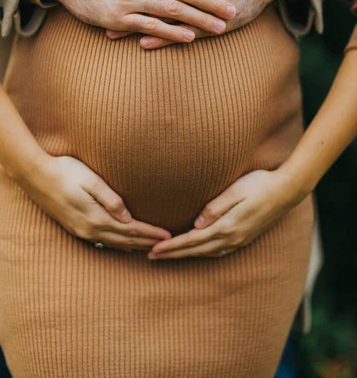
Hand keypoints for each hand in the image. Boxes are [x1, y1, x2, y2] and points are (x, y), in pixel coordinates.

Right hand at [18, 155, 171, 250]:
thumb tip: (128, 218)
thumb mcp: (90, 180)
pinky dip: (118, 245)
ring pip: (114, 244)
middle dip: (147, 242)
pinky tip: (124, 245)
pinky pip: (103, 242)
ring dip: (134, 246)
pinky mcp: (75, 228)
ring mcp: (81, 231)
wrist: (35, 176)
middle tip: (167, 245)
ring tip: (151, 247)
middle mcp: (90, 229)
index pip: (131, 229)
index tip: (168, 236)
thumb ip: (111, 199)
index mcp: (96, 217)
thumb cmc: (65, 171)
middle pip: (125, 240)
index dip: (150, 233)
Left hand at [147, 169, 303, 259]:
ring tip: (168, 255)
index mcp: (227, 226)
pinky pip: (218, 250)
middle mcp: (232, 238)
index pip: (192, 240)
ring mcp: (240, 240)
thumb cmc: (259, 184)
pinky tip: (196, 250)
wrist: (287, 190)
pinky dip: (202, 252)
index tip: (154, 250)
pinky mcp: (245, 237)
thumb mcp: (235, 190)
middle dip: (173, 254)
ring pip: (207, 252)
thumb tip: (196, 224)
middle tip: (151, 257)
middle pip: (196, 250)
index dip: (172, 246)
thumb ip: (215, 207)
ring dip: (186, 254)